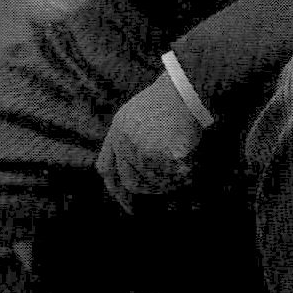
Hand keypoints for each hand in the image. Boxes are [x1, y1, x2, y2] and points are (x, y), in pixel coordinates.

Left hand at [95, 73, 204, 213]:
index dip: (115, 190)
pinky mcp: (158, 152)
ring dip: (165, 183)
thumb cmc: (167, 100)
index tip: (127, 204)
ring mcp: (140, 146)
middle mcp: (124, 140)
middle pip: (129, 180)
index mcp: (117, 130)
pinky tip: (186, 172)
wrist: (184, 89)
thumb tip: (130, 174)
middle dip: (146, 190)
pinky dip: (177, 179)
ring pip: (151, 180)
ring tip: (179, 176)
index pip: (106, 168)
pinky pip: (167, 176)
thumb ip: (127, 138)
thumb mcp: (135, 113)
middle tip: (161, 191)